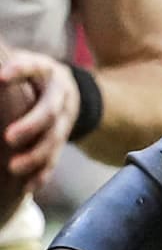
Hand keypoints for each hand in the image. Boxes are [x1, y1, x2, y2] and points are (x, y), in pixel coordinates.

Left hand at [0, 50, 78, 179]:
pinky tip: (28, 186)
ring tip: (13, 168)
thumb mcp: (20, 62)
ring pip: (55, 138)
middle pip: (50, 110)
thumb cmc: (28, 76)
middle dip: (32, 125)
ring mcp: (64, 119)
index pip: (34, 67)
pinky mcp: (61, 140)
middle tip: (9, 138)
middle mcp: (59, 95)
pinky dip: (42, 173)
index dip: (20, 72)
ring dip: (36, 155)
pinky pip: (55, 157)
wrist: (66, 90)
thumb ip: (3, 66)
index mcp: (45, 71)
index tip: (1, 78)